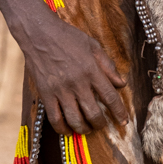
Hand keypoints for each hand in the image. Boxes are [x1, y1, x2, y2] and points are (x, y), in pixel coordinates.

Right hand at [19, 7, 127, 133]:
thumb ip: (108, 66)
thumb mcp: (93, 46)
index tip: (124, 121)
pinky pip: (54, 118)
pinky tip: (67, 130)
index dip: (119, 112)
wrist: (39, 33)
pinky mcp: (45, 94)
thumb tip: (121, 84)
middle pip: (93, 113)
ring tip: (87, 129)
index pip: (110, 97)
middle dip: (101, 124)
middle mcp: (77, 82)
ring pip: (74, 119)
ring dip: (83, 129)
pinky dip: (62, 129)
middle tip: (102, 125)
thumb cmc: (68, 37)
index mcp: (91, 70)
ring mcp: (60, 90)